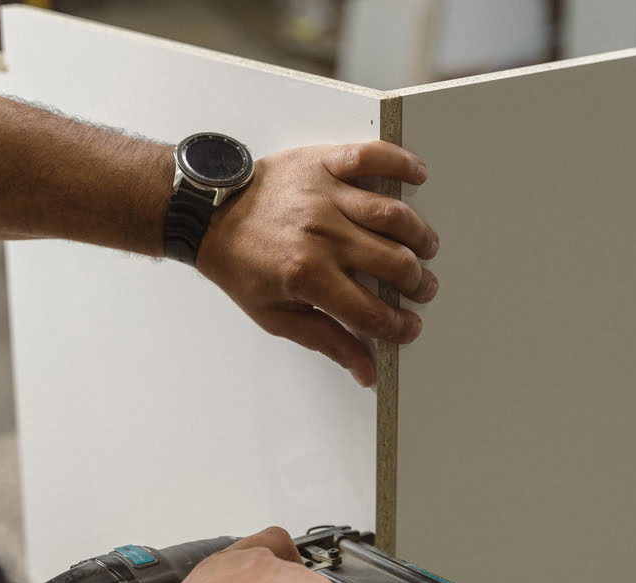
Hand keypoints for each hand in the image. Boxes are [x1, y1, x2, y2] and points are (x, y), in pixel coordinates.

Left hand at [196, 141, 439, 386]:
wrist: (209, 215)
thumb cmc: (240, 264)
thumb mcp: (275, 315)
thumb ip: (325, 341)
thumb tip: (365, 371)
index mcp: (308, 277)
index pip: (372, 312)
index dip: (398, 327)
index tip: (407, 328)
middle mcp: (322, 236)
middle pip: (394, 265)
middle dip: (417, 285)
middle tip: (421, 289)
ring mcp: (325, 196)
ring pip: (394, 216)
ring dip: (419, 236)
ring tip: (426, 248)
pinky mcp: (323, 163)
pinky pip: (372, 158)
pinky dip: (400, 163)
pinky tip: (417, 174)